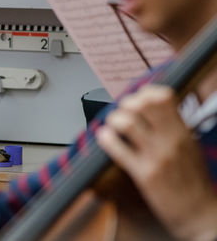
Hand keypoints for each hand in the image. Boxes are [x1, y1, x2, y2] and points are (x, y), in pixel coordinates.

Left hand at [96, 84, 216, 239]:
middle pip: (144, 105)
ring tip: (114, 124)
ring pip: (128, 123)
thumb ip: (171, 125)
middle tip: (123, 110)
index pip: (164, 97)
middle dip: (128, 102)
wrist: (200, 213)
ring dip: (115, 119)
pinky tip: (105, 138)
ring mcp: (157, 157)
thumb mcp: (188, 145)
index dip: (146, 92)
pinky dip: (106, 139)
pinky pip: (118, 150)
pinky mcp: (144, 174)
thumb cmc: (192, 180)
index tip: (138, 96)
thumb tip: (149, 105)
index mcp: (182, 131)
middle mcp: (170, 141)